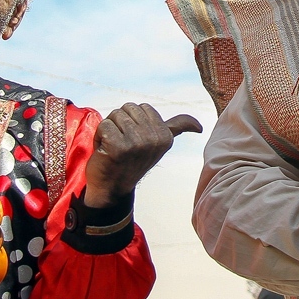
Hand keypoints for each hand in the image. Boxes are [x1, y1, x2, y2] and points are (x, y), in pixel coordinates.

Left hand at [84, 103, 201, 207]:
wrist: (111, 190)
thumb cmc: (131, 162)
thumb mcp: (158, 145)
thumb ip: (176, 129)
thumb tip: (199, 127)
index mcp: (166, 136)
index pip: (142, 107)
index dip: (133, 121)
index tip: (134, 141)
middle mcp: (154, 139)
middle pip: (128, 108)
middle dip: (120, 123)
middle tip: (121, 144)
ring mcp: (137, 143)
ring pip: (115, 115)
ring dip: (109, 130)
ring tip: (113, 147)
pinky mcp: (118, 146)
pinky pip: (104, 125)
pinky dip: (100, 136)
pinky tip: (105, 151)